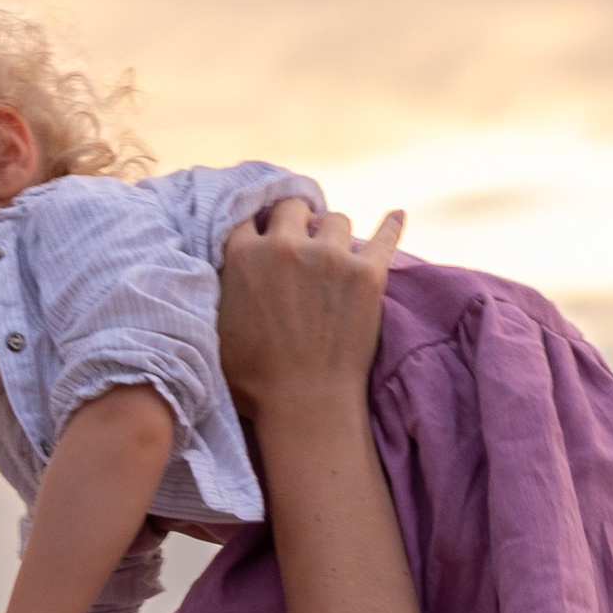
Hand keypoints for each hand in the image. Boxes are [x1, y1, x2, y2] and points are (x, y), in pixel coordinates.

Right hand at [216, 200, 402, 420]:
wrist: (305, 406)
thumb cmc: (255, 382)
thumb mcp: (216, 329)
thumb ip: (220, 287)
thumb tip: (227, 265)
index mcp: (243, 256)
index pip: (248, 213)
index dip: (258, 222)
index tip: (266, 231)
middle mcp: (286, 246)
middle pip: (293, 205)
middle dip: (296, 219)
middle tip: (301, 237)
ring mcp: (330, 256)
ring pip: (336, 220)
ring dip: (333, 234)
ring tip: (334, 254)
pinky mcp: (368, 273)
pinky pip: (385, 237)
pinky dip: (391, 226)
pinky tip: (396, 216)